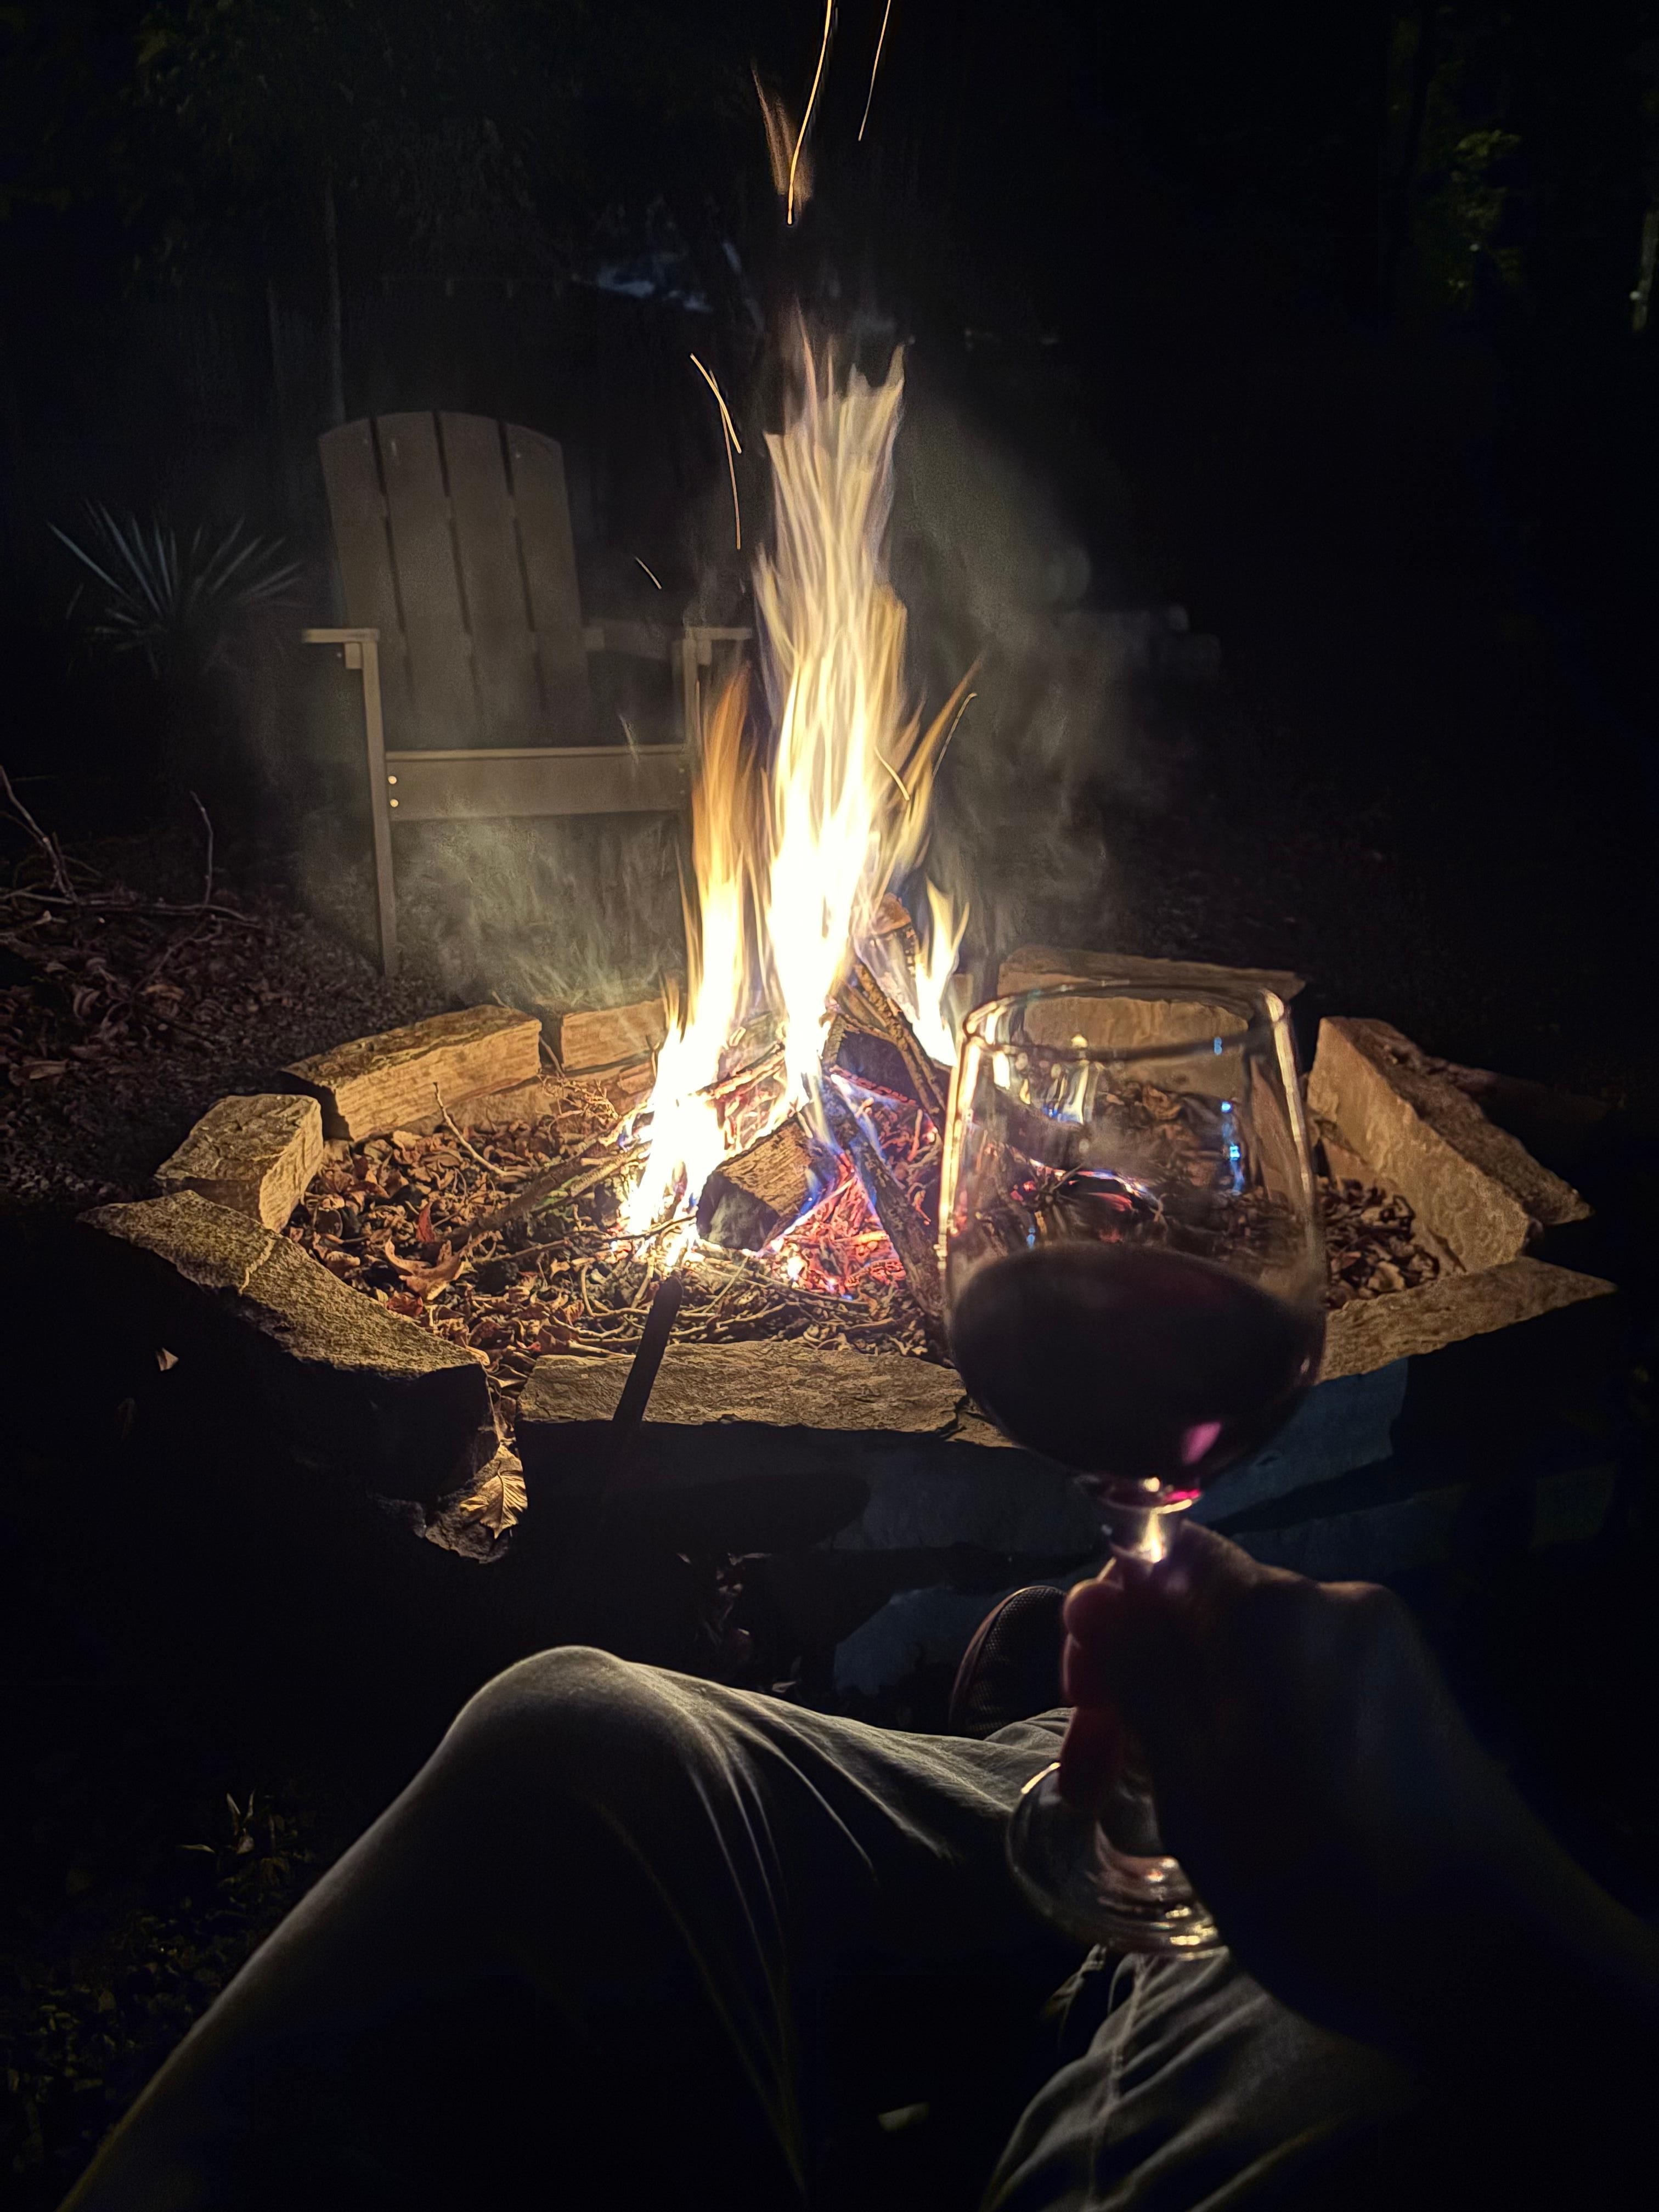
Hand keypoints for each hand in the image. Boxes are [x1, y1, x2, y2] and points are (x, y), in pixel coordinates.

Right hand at [1058, 1524, 1557, 2049]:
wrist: (1497, 1964)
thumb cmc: (1319, 1877)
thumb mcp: (1196, 1786)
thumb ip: (1140, 1677)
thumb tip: (1093, 1594)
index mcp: (1273, 1611)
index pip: (1162, 1552)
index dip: (1108, 1615)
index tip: (1088, 1704)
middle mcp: (1334, 1604)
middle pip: (1206, 1609)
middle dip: (1143, 1681)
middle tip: (1098, 1782)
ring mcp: (1384, 1652)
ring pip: (1253, 1657)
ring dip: (1195, 1715)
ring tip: (1174, 1813)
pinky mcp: (1413, 1702)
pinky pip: (1306, 1686)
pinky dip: (1257, 1729)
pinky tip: (1250, 1808)